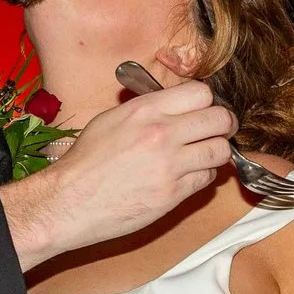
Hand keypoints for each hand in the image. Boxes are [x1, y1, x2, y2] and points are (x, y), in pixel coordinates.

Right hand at [0, 80, 235, 268]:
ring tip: (202, 154)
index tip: (203, 110)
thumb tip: (174, 103)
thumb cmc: (85, 162)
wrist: (70, 201)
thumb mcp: (111, 119)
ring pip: (220, 150)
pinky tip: (187, 175)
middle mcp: (162, 133)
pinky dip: (202, 176)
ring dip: (215, 152)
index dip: (206, 102)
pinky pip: (206, 179)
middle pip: (220, 119)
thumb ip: (147, 108)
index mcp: (145, 110)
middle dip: (223, 124)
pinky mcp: (173, 194)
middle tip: (217, 131)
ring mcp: (170, 165)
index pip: (202, 92)